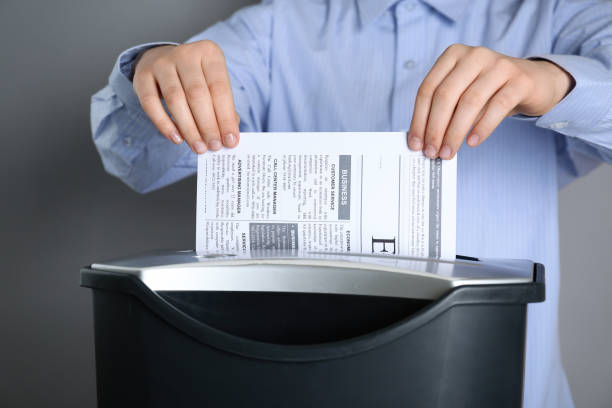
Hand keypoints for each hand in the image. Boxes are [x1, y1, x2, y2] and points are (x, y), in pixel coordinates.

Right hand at [133, 41, 239, 153]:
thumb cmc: (196, 78)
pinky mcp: (142, 75)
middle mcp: (185, 54)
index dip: (226, 117)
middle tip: (214, 147)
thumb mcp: (214, 85)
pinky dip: (164, 124)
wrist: (164, 60)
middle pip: (197, 94)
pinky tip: (177, 139)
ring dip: (188, 128)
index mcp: (209, 53)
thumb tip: (228, 137)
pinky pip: (151, 103)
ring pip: (175, 99)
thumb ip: (223, 108)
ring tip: (198, 147)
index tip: (230, 141)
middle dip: (208, 125)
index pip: (220, 88)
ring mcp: (161, 62)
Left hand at [408, 44, 573, 158]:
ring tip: (449, 153)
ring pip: (469, 102)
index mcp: (453, 55)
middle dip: (435, 128)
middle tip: (431, 152)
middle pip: (445, 95)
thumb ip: (444, 110)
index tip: (415, 144)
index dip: (419, 119)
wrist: (535, 82)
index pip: (427, 89)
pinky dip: (482, 127)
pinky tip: (472, 142)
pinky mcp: (520, 80)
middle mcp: (474, 55)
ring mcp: (499, 65)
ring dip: (455, 132)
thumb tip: (423, 140)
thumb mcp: (463, 93)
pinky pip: (497, 106)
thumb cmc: (490, 91)